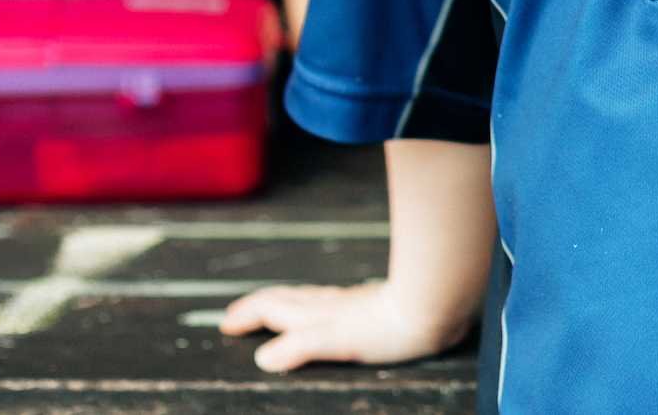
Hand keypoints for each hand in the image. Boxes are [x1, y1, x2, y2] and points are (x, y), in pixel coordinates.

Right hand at [219, 277, 472, 373]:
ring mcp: (348, 302)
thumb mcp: (338, 341)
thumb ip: (301, 347)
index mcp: (315, 314)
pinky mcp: (368, 304)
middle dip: (258, 306)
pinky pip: (327, 302)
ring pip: (306, 299)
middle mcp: (328, 304)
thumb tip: (264, 358)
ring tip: (273, 310)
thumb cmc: (388, 327)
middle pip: (285, 300)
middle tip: (237, 315)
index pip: (272, 309)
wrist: (430, 305)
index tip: (227, 324)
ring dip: (282, 303)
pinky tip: (326, 309)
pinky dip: (310, 305)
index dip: (248, 315)